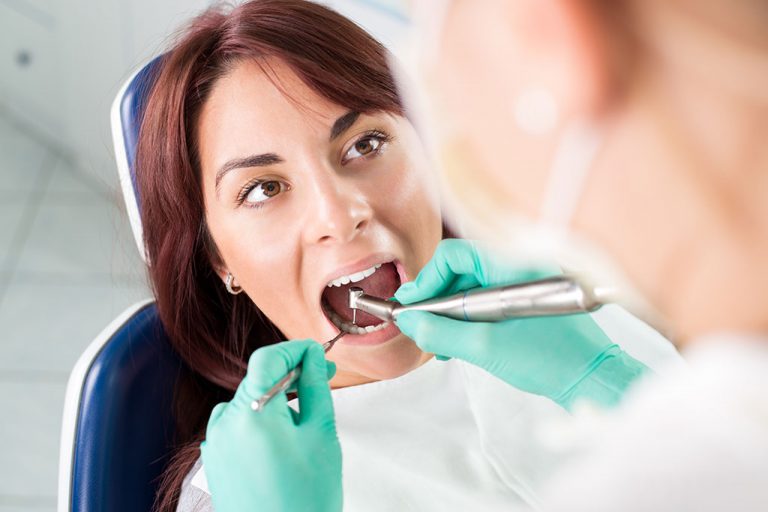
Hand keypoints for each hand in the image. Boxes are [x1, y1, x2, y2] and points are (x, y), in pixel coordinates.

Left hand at [201, 340, 341, 511]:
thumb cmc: (305, 500)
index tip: (318, 353)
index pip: (268, 358)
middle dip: (290, 374)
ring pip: (248, 402)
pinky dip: (261, 421)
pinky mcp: (216, 460)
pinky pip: (238, 425)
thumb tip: (312, 358)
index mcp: (252, 413)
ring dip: (276, 399)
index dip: (295, 349)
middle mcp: (226, 424)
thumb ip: (315, 388)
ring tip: (306, 420)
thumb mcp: (321, 436)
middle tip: (323, 378)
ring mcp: (216, 443)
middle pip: (257, 379)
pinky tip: (284, 440)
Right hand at [396, 239, 645, 409]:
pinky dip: (468, 318)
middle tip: (418, 323)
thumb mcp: (485, 348)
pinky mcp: (526, 300)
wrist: (594, 378)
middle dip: (435, 298)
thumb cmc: (551, 360)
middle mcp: (518, 266)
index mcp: (512, 266)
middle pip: (461, 270)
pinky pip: (487, 300)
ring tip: (437, 341)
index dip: (427, 279)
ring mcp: (523, 283)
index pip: (455, 255)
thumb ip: (440, 333)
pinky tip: (458, 342)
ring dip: (449, 312)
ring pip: (471, 287)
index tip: (412, 305)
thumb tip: (409, 323)